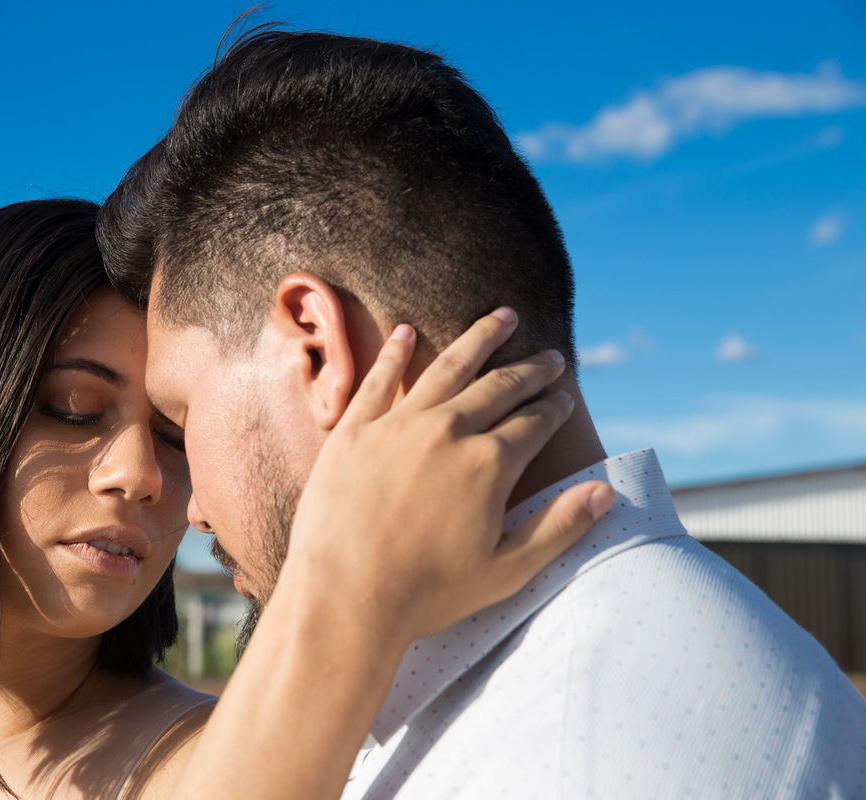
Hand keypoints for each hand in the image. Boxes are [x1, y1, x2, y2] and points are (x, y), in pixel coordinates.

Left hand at [282, 309, 612, 645]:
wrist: (343, 595)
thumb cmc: (426, 593)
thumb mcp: (506, 570)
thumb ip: (559, 527)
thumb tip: (604, 491)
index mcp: (489, 463)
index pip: (534, 423)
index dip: (554, 409)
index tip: (565, 397)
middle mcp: (447, 430)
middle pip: (499, 387)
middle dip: (530, 370)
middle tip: (550, 356)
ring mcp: (397, 425)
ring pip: (447, 368)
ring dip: (478, 339)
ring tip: (501, 317)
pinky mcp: (352, 430)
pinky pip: (379, 379)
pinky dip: (395, 353)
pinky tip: (406, 332)